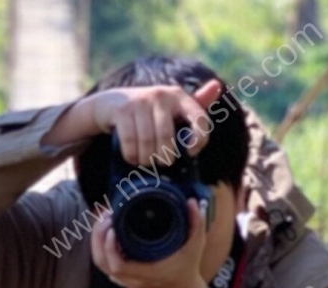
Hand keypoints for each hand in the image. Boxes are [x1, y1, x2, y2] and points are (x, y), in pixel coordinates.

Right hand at [44, 80, 222, 165]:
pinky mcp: (122, 109)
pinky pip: (130, 141)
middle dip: (163, 158)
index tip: (190, 152)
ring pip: (148, 143)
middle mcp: (162, 95)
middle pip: (167, 139)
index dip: (199, 140)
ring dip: (145, 160)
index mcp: (179, 96)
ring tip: (145, 162)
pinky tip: (132, 158)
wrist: (110, 104)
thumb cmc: (148, 112)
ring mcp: (140, 101)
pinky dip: (131, 155)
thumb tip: (217, 85)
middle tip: (159, 163)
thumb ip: (195, 104)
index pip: (199, 120)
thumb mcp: (171, 107)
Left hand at [90, 204, 208, 287]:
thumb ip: (196, 223)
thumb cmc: (187, 267)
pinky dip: (101, 248)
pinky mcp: (122, 276)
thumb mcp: (196, 245)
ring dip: (97, 242)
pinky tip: (106, 231)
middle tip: (106, 217)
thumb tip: (191, 202)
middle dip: (98, 239)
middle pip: (103, 263)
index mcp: (148, 273)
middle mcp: (133, 279)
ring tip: (104, 220)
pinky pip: (105, 263)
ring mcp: (126, 280)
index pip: (118, 266)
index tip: (112, 228)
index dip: (110, 248)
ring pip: (101, 264)